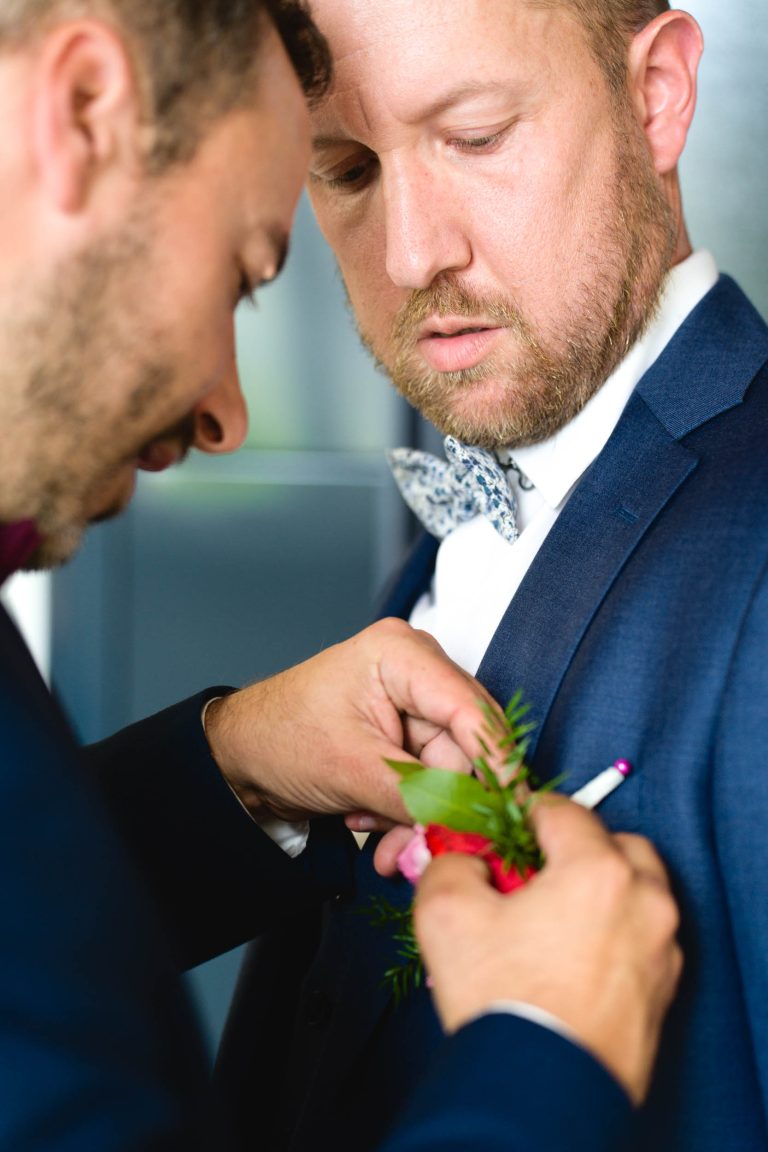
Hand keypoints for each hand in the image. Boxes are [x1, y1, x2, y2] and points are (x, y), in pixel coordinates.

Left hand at [203, 618, 502, 823]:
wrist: (238, 758)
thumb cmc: (277, 738)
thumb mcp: (349, 768)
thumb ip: (415, 795)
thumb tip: (465, 823)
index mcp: (403, 655)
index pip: (471, 711)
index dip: (496, 764)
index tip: (510, 810)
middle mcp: (418, 671)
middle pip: (465, 748)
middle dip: (440, 804)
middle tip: (415, 848)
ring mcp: (414, 704)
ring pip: (448, 773)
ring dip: (415, 815)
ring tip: (373, 832)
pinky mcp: (408, 735)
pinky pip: (430, 781)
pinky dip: (405, 810)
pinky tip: (369, 816)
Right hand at [412, 794, 682, 1105]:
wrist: (536, 1093)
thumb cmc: (501, 1002)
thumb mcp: (445, 913)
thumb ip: (452, 863)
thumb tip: (465, 860)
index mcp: (598, 871)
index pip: (563, 812)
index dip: (525, 814)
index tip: (505, 828)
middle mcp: (645, 903)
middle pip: (616, 846)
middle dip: (577, 849)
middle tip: (535, 871)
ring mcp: (661, 950)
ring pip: (637, 893)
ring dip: (602, 890)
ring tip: (555, 917)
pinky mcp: (663, 991)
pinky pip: (641, 940)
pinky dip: (615, 934)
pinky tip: (572, 957)